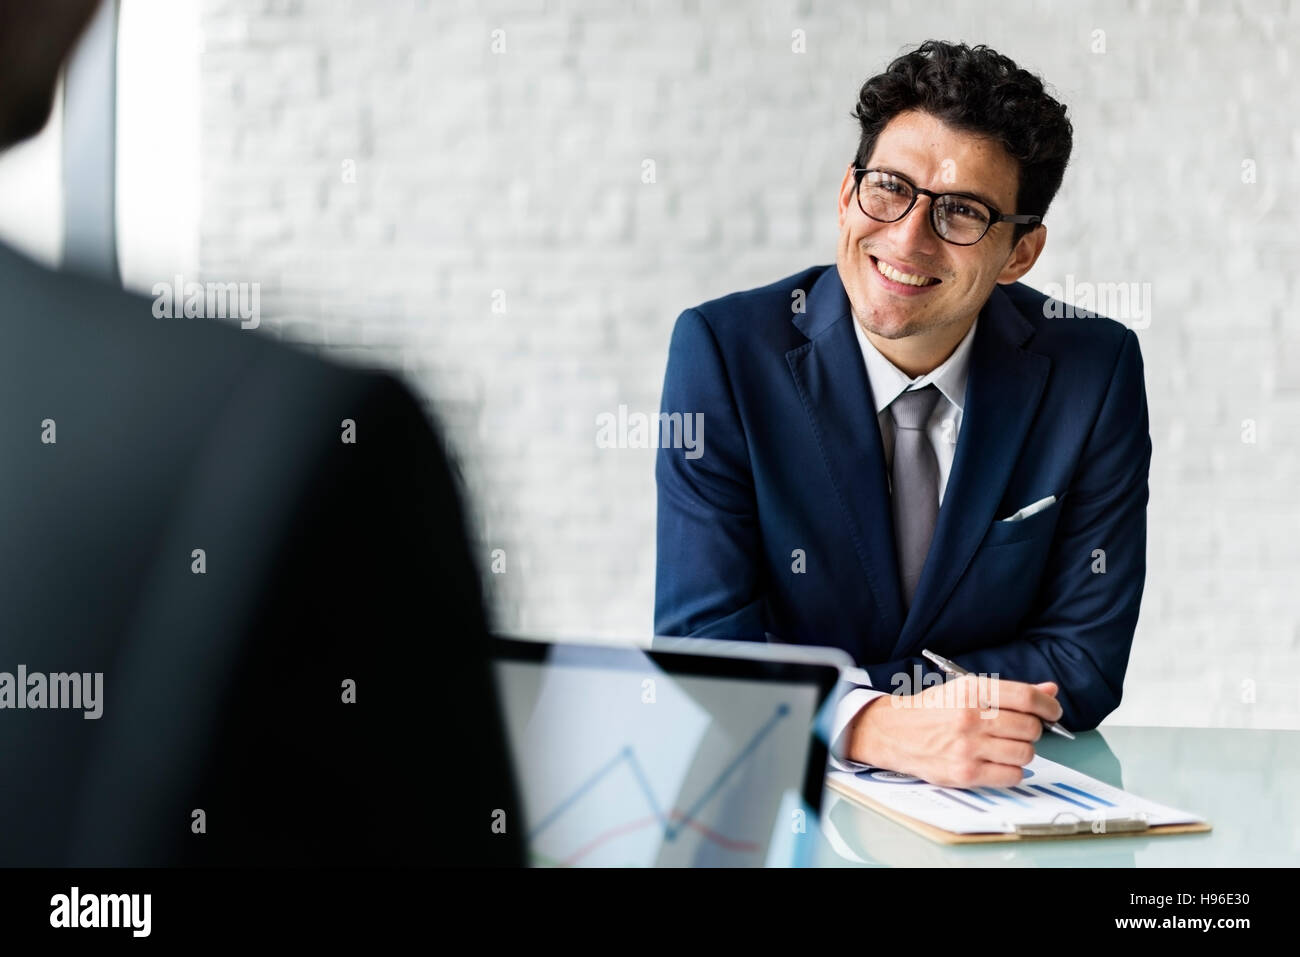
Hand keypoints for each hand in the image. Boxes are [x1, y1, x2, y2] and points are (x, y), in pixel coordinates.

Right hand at [844, 675, 1062, 787]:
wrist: (893, 731)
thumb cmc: (931, 710)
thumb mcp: (965, 690)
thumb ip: (1009, 692)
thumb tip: (1049, 690)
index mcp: (972, 691)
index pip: (1026, 697)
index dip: (1048, 705)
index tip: (1052, 712)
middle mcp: (971, 717)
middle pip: (1030, 727)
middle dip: (1032, 731)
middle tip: (1020, 731)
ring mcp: (968, 746)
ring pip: (1025, 753)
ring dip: (1022, 752)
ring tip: (1005, 747)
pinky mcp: (965, 772)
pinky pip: (1011, 776)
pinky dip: (1012, 771)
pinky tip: (998, 763)